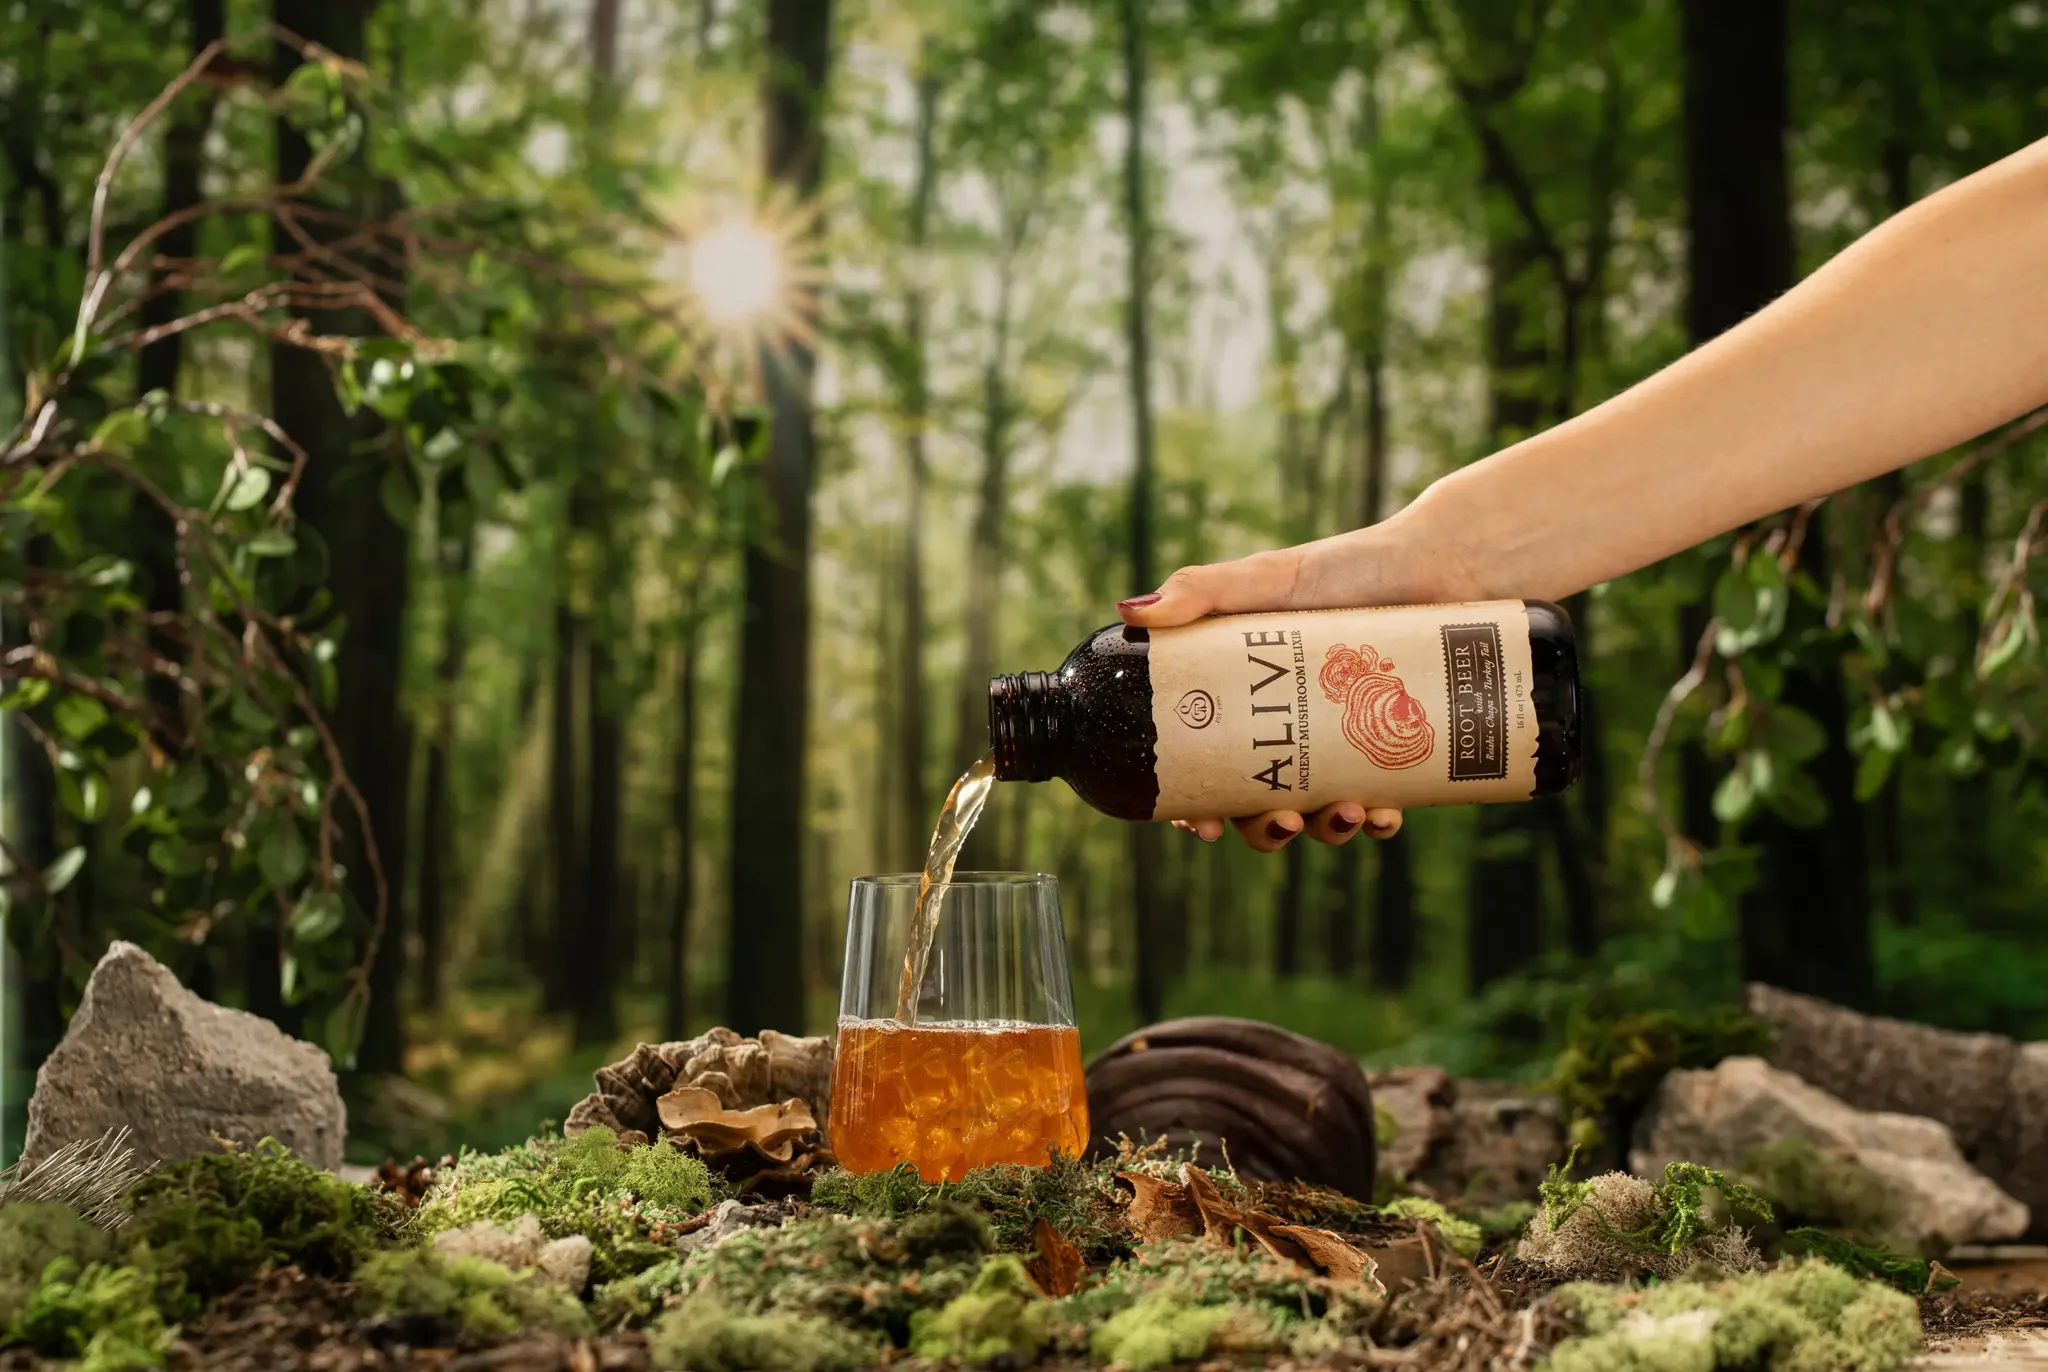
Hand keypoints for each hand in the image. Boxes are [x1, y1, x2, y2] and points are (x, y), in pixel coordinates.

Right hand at [1115, 513, 1480, 851]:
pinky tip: (1387, 814)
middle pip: (1261, 806)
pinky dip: (1382, 821)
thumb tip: (1130, 613)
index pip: (1206, 767)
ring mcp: (1343, 747)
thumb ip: (1201, 590)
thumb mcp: (1268, 578)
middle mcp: (1291, 731)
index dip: (1197, 806)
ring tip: (1350, 812)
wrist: (1443, 563)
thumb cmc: (1348, 566)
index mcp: (1247, 702)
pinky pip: (1384, 805)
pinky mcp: (1398, 753)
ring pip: (1323, 815)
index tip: (1203, 825)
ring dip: (1328, 831)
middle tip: (1284, 823)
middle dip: (1267, 831)